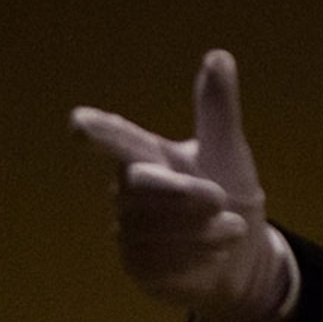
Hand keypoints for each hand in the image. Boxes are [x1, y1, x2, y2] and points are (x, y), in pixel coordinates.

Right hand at [70, 50, 297, 321]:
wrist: (243, 258)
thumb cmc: (230, 195)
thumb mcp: (228, 152)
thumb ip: (217, 110)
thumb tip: (219, 56)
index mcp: (146, 153)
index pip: (117, 138)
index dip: (99, 132)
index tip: (80, 124)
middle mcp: (129, 189)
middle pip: (141, 185)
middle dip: (183, 194)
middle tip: (221, 198)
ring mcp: (128, 229)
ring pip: (156, 228)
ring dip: (204, 230)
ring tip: (233, 227)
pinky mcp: (137, 265)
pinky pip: (161, 261)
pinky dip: (197, 256)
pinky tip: (217, 251)